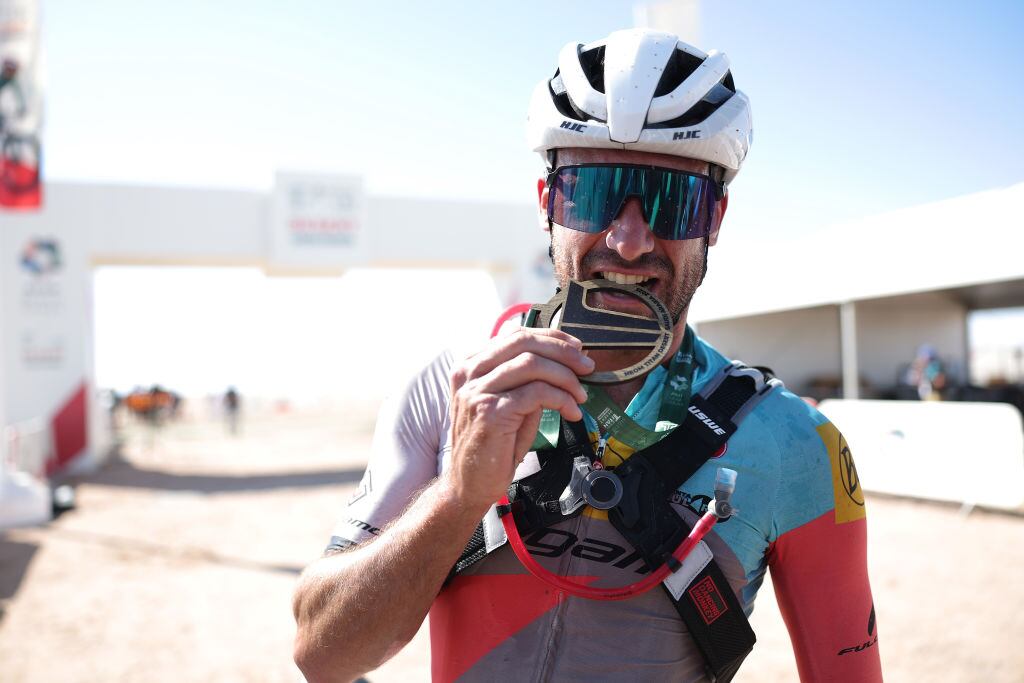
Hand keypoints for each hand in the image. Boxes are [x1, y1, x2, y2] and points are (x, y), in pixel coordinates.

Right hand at [447, 328, 592, 509]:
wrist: (469, 484)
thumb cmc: (492, 445)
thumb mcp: (509, 402)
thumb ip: (525, 379)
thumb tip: (563, 359)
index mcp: (471, 365)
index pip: (516, 335)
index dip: (551, 338)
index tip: (576, 349)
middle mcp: (469, 372)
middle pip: (524, 343)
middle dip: (563, 352)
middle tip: (587, 367)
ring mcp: (477, 391)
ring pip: (532, 365)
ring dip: (566, 378)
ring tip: (581, 395)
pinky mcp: (490, 411)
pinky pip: (536, 393)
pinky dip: (561, 398)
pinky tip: (572, 411)